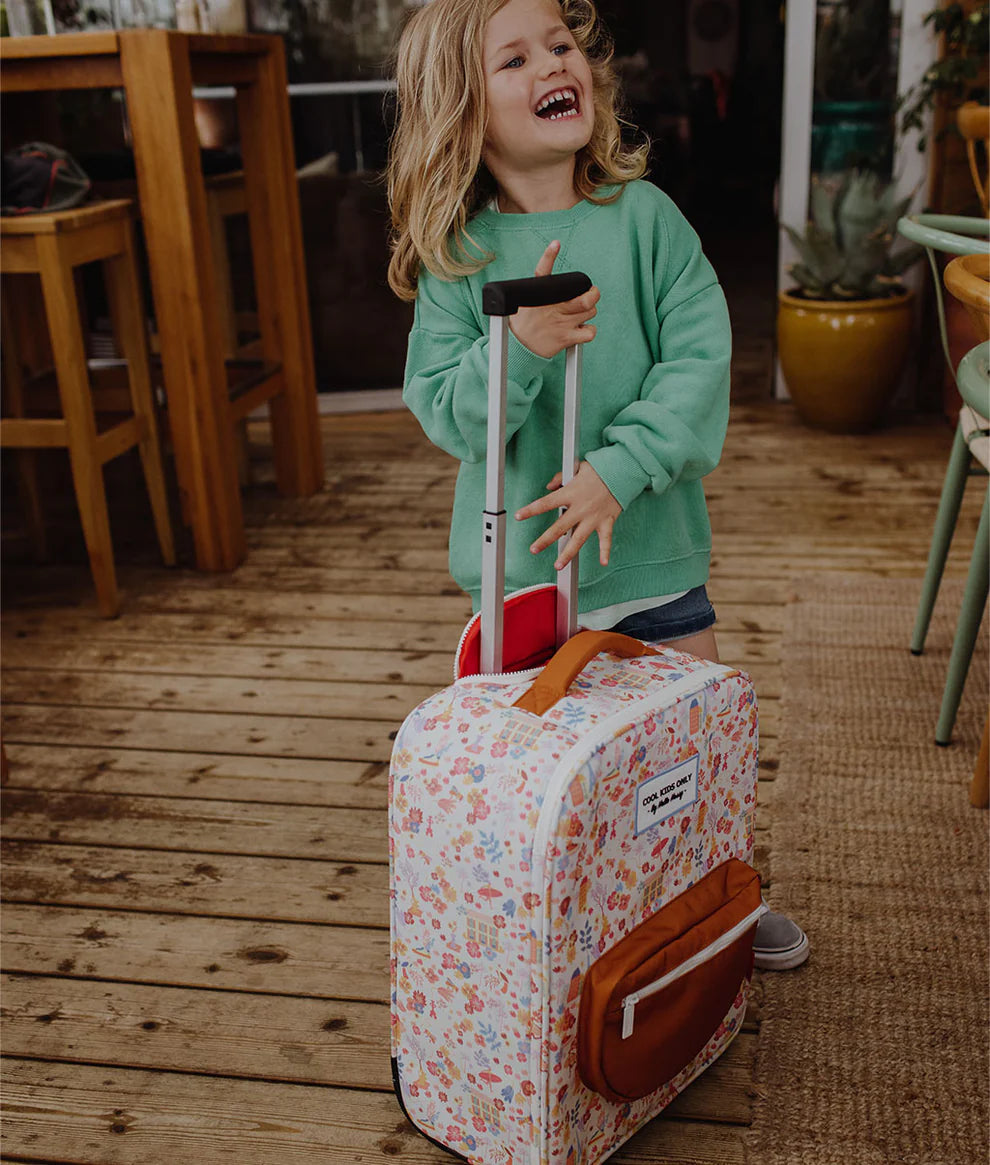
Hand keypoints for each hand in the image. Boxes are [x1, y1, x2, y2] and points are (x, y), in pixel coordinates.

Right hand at [509, 240, 599, 359]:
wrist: (519, 345)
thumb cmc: (528, 320)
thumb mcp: (528, 299)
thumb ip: (542, 286)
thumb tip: (554, 255)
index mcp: (541, 295)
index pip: (543, 271)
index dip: (549, 256)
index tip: (555, 245)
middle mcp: (553, 307)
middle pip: (586, 298)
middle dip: (593, 294)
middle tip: (591, 294)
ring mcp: (561, 323)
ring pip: (590, 312)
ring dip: (589, 311)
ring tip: (580, 314)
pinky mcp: (565, 338)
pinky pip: (589, 332)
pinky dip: (589, 330)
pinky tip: (581, 328)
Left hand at [515, 461, 621, 569]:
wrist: (623, 471)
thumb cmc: (600, 469)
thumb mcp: (577, 467)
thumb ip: (561, 477)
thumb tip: (549, 486)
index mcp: (570, 493)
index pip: (546, 503)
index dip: (530, 510)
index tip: (518, 517)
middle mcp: (580, 508)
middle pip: (559, 527)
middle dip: (545, 540)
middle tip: (533, 549)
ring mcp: (593, 517)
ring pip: (578, 539)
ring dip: (567, 553)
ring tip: (558, 565)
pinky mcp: (607, 521)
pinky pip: (606, 539)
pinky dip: (605, 551)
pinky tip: (604, 563)